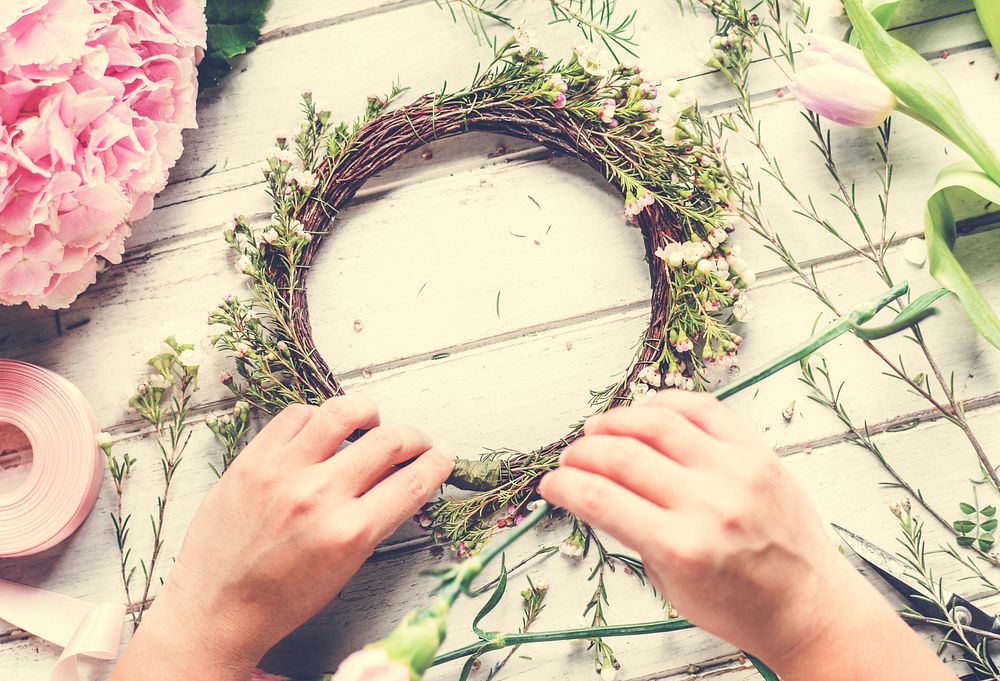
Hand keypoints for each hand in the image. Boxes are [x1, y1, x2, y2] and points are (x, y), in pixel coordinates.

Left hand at [111, 396, 452, 680]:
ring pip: (343, 412)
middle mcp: (320, 496)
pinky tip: (322, 430)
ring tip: (372, 420)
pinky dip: (317, 417)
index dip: (437, 464)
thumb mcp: (344, 565)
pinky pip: (295, 416)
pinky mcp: (252, 459)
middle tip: (417, 440)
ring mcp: (283, 472)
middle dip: (415, 437)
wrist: (215, 608)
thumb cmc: (282, 599)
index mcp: (350, 532)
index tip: (442, 458)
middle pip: (388, 442)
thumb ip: (375, 518)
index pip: (412, 482)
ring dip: (369, 412)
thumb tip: (400, 475)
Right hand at [539, 390, 955, 680]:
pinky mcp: (759, 453)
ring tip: (599, 429)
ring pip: (658, 422)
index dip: (564, 485)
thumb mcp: (671, 586)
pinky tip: (646, 410)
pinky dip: (666, 402)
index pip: (600, 498)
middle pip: (622, 455)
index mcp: (681, 547)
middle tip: (570, 458)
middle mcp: (708, 504)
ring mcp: (736, 472)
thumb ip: (633, 535)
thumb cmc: (741, 606)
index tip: (551, 483)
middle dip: (582, 453)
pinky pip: (704, 409)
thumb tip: (596, 492)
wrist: (808, 607)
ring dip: (616, 420)